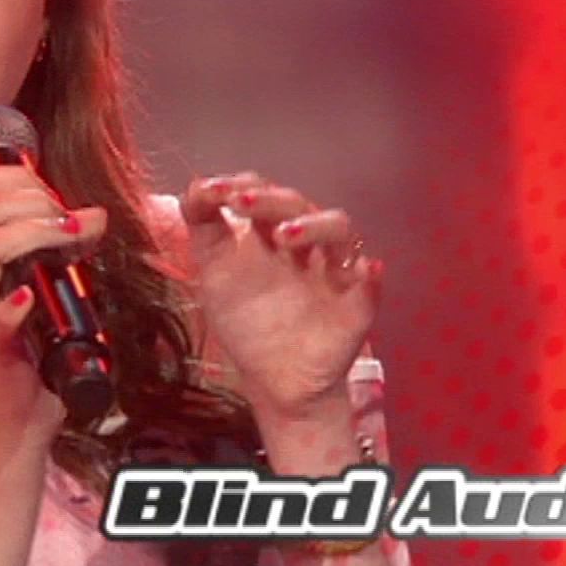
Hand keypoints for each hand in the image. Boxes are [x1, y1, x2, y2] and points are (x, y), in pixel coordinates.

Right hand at [0, 163, 107, 439]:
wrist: (14, 411)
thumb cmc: (27, 344)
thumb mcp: (33, 283)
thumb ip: (50, 246)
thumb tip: (93, 213)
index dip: (13, 176)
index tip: (51, 192)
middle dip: (31, 199)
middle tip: (67, 217)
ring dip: (32, 231)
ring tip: (67, 236)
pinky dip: (16, 298)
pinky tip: (34, 294)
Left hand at [178, 172, 381, 422]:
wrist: (271, 380)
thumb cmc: (247, 320)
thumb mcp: (215, 271)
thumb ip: (204, 228)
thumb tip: (194, 186)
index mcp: (271, 233)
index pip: (263, 194)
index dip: (240, 185)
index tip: (210, 189)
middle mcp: (306, 244)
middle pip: (297, 204)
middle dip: (268, 199)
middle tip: (241, 202)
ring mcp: (333, 270)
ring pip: (339, 230)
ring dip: (313, 226)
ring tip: (282, 236)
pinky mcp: (357, 305)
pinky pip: (370, 284)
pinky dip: (370, 276)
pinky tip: (367, 270)